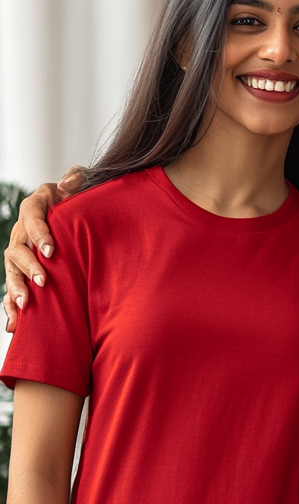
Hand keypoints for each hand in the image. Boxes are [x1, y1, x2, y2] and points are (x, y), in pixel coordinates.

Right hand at [3, 179, 69, 332]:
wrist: (74, 213)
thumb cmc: (79, 197)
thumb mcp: (81, 182)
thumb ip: (78, 179)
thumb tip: (71, 178)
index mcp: (35, 208)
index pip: (32, 219)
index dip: (39, 234)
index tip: (51, 250)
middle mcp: (21, 231)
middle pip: (17, 249)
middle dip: (28, 267)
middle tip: (44, 282)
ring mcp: (18, 253)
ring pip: (11, 272)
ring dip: (16, 289)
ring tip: (26, 305)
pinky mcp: (21, 271)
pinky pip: (10, 290)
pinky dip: (11, 307)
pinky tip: (15, 325)